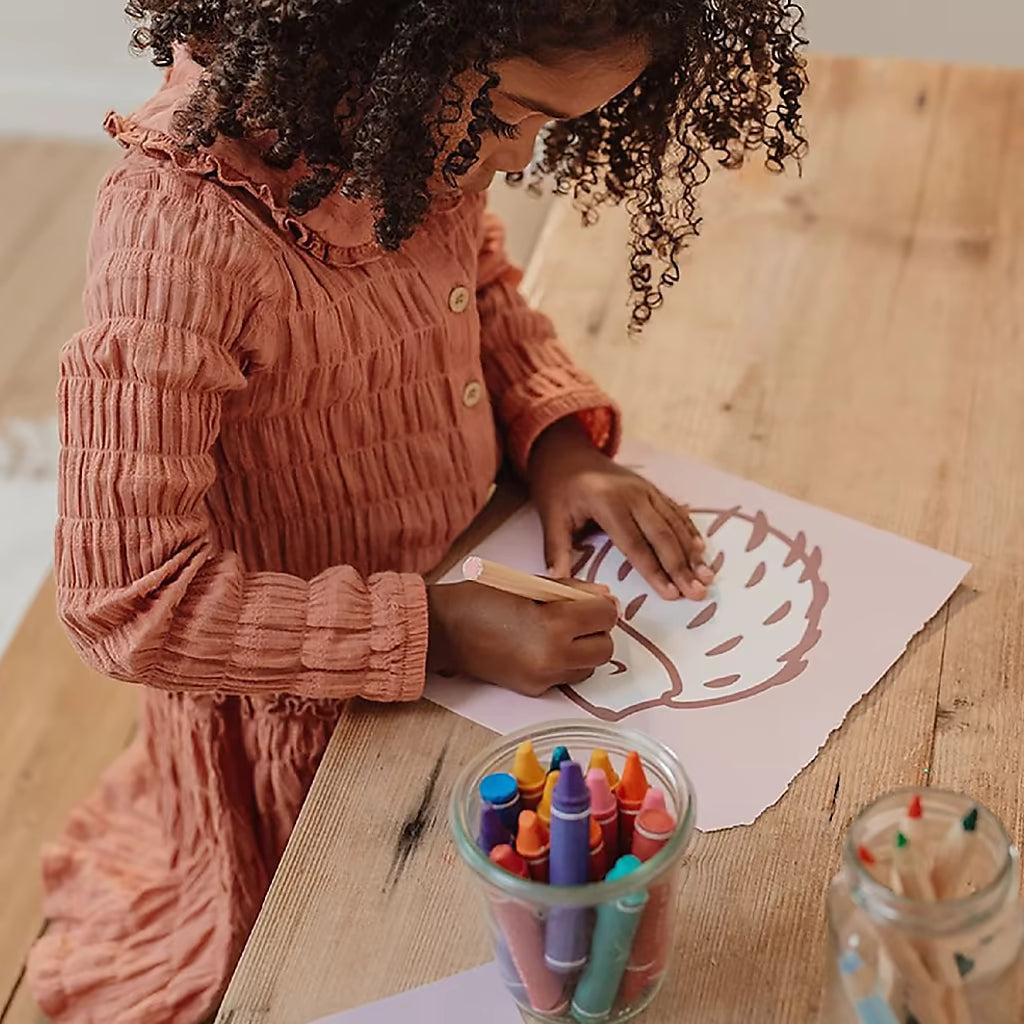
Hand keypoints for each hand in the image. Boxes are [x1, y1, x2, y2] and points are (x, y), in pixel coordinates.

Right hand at [426, 580, 617, 696]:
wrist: (445, 631)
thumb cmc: (482, 599)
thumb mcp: (531, 584)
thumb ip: (573, 590)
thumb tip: (605, 596)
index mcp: (554, 625)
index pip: (605, 616)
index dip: (600, 605)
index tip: (588, 600)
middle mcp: (554, 657)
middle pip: (605, 648)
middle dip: (596, 630)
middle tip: (576, 617)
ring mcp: (544, 678)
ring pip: (590, 667)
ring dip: (584, 649)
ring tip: (558, 632)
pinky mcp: (534, 690)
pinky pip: (568, 677)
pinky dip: (565, 663)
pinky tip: (543, 646)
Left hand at [528, 417, 714, 600]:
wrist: (566, 451)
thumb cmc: (558, 488)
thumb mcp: (550, 517)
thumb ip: (556, 551)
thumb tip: (557, 584)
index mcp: (608, 503)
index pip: (635, 545)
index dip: (654, 572)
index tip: (671, 594)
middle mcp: (633, 495)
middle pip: (662, 536)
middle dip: (682, 567)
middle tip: (698, 593)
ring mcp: (646, 489)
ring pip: (674, 525)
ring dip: (692, 553)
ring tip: (707, 578)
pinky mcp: (652, 489)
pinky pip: (675, 512)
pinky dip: (689, 532)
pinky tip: (701, 550)